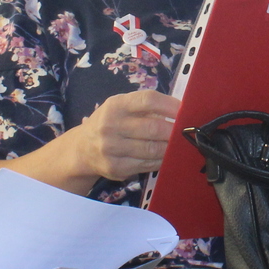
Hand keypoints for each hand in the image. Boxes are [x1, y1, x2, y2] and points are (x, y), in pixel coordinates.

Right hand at [66, 89, 180, 182]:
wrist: (82, 149)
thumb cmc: (109, 123)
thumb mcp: (121, 107)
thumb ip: (146, 107)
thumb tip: (181, 111)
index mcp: (116, 105)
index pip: (148, 100)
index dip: (170, 105)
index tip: (185, 111)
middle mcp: (111, 125)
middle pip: (153, 127)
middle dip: (174, 130)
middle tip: (186, 132)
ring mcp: (112, 148)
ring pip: (152, 149)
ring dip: (170, 147)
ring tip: (179, 144)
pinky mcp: (115, 168)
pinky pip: (147, 165)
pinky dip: (161, 160)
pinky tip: (166, 156)